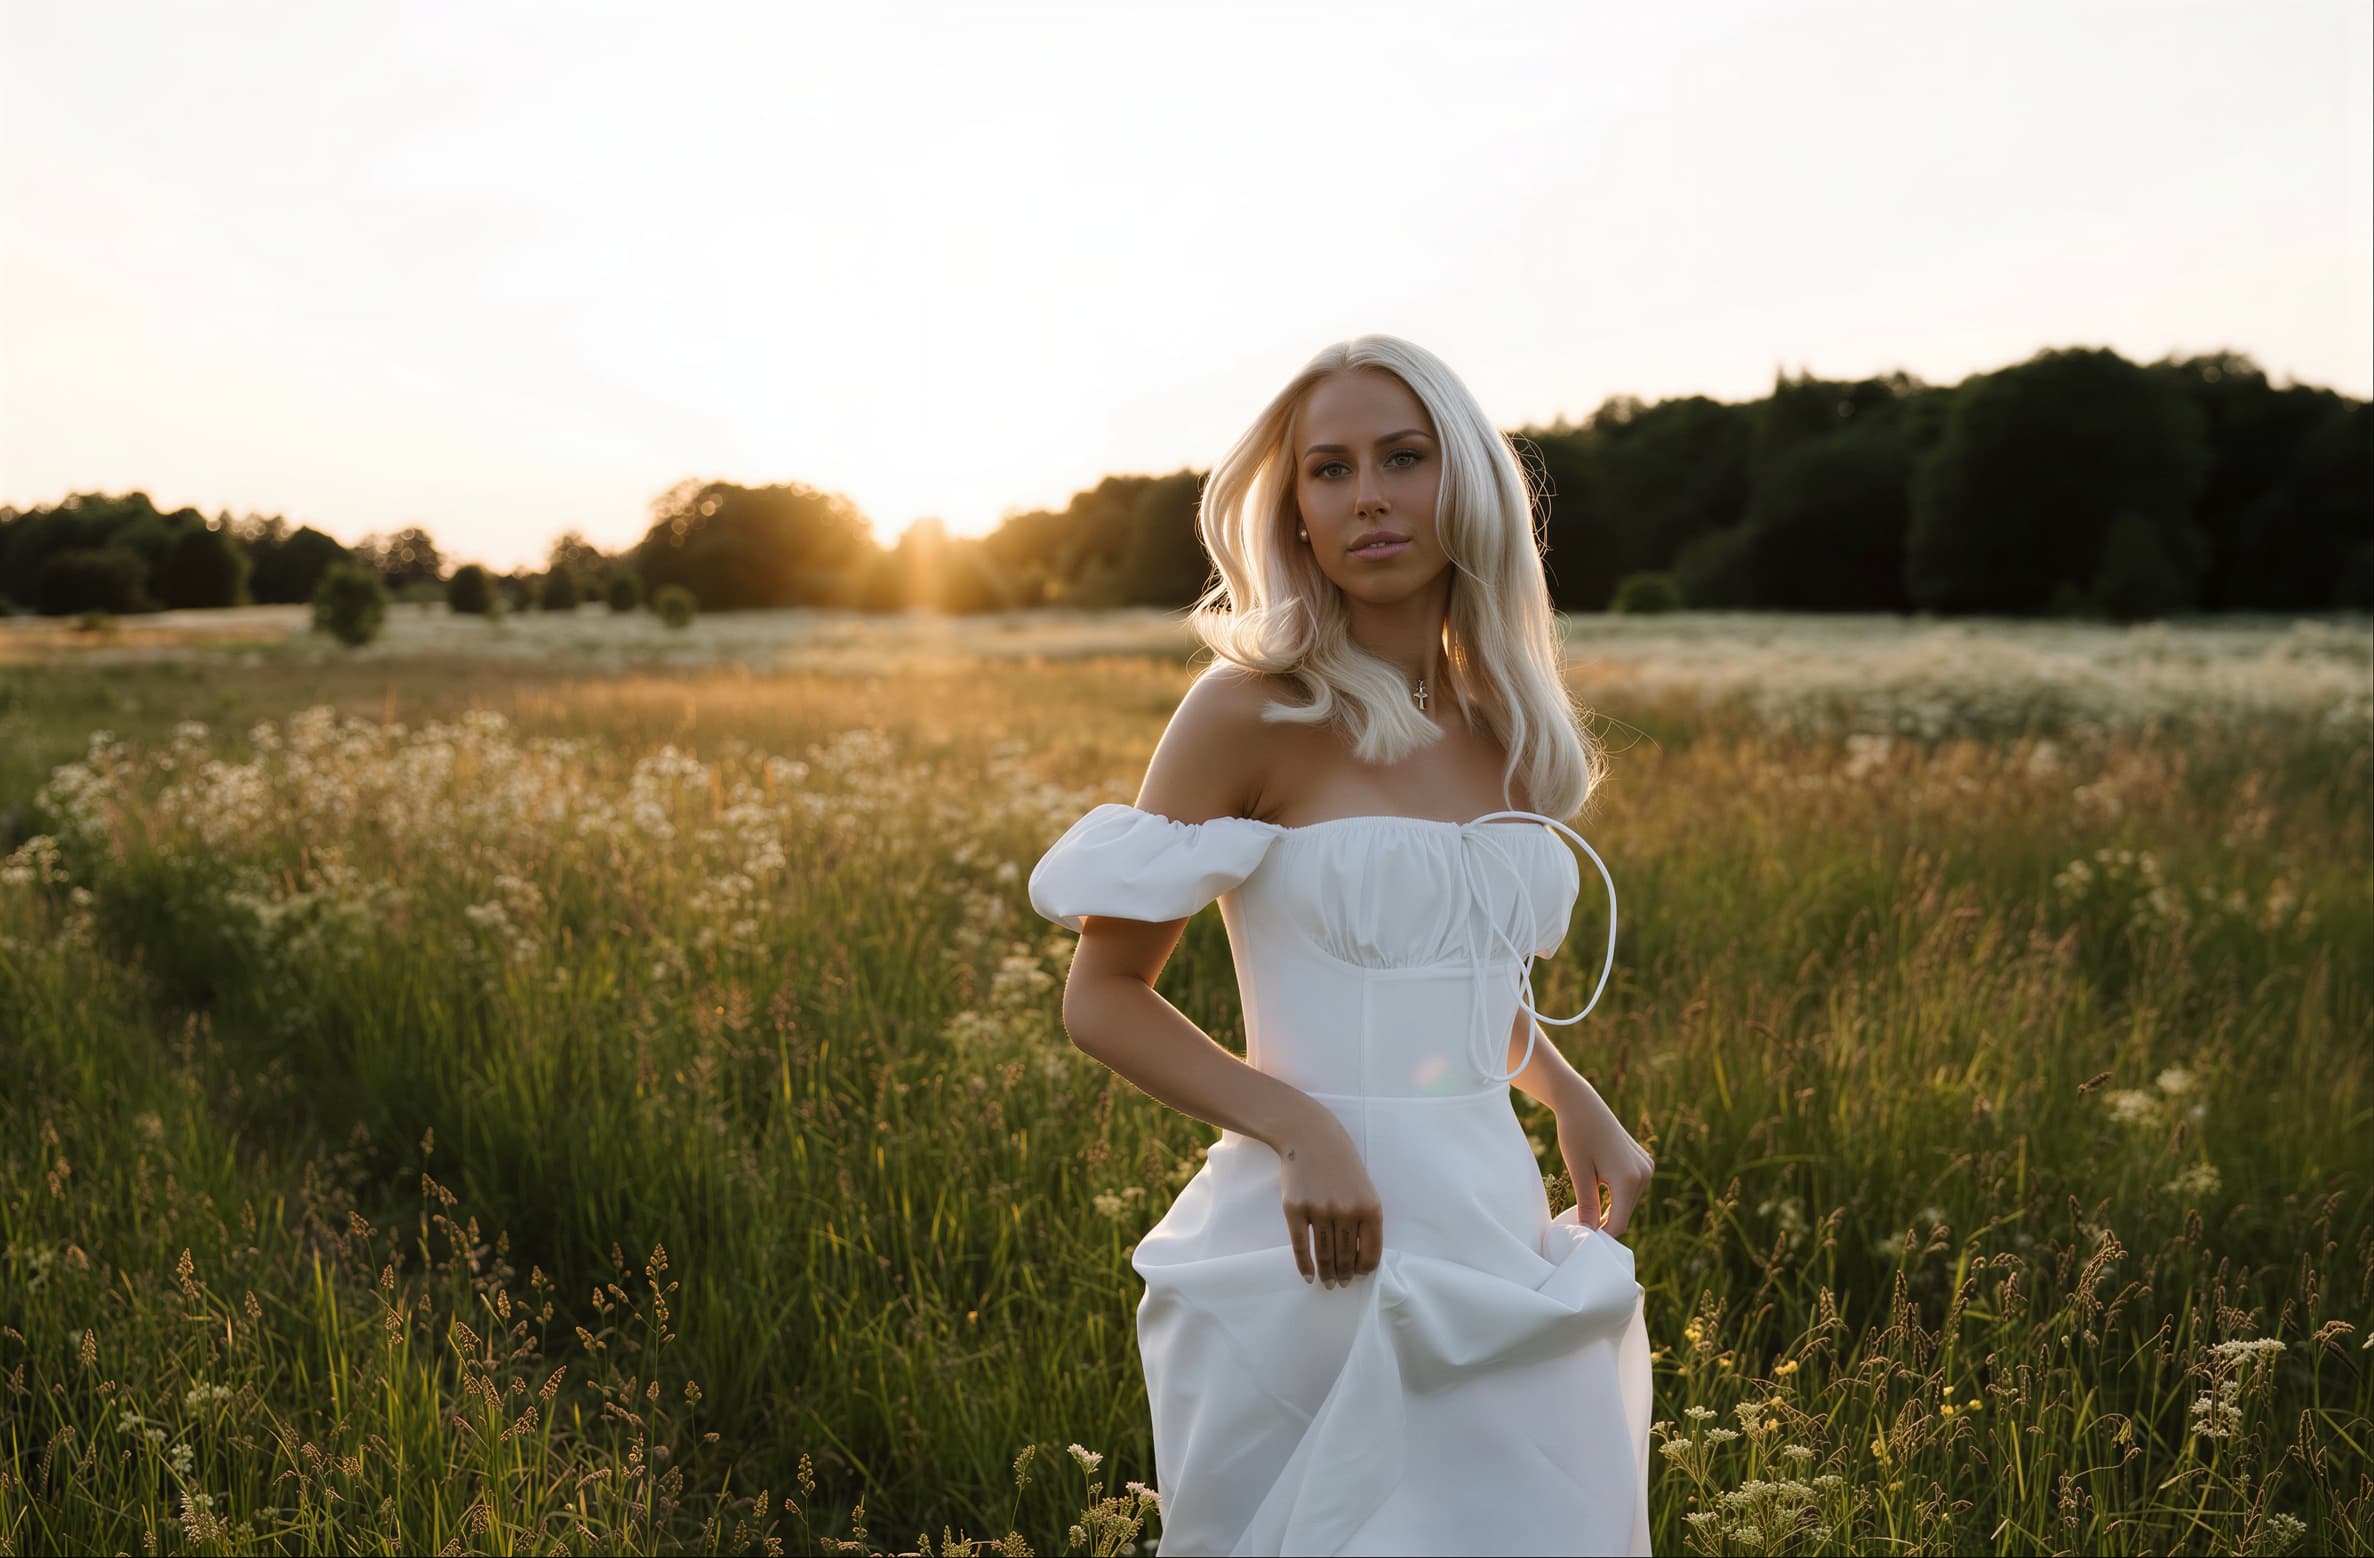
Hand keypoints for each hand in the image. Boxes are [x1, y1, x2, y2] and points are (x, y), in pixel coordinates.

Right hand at [1275, 1109, 1382, 1288]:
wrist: (1311, 1137)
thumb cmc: (1341, 1164)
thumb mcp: (1364, 1189)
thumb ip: (1365, 1220)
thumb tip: (1359, 1258)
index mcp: (1370, 1208)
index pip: (1370, 1253)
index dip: (1363, 1270)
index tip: (1358, 1276)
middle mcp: (1346, 1211)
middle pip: (1346, 1257)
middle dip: (1343, 1275)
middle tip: (1340, 1284)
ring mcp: (1320, 1210)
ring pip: (1324, 1255)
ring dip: (1326, 1274)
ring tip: (1326, 1282)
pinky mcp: (1295, 1210)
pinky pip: (1301, 1246)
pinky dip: (1305, 1265)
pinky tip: (1308, 1275)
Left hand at [1554, 1075, 1652, 1238]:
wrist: (1582, 1104)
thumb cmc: (1576, 1134)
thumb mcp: (1579, 1172)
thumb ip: (1587, 1205)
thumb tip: (1589, 1233)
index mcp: (1629, 1179)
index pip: (1618, 1223)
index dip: (1600, 1235)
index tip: (1580, 1239)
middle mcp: (1644, 1174)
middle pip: (1624, 1214)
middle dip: (1605, 1222)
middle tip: (1579, 1225)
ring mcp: (1646, 1167)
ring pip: (1628, 1202)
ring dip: (1610, 1208)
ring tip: (1586, 1207)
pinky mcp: (1643, 1162)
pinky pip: (1630, 1188)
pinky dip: (1616, 1195)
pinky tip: (1598, 1190)